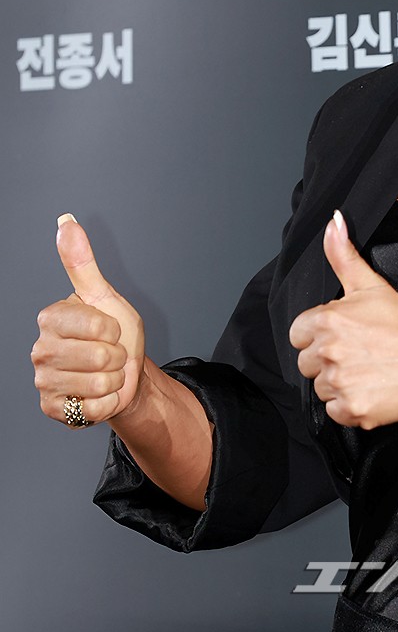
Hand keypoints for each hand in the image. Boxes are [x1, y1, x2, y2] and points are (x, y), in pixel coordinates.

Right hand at [32, 215, 145, 426]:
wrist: (123, 373)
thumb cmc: (114, 332)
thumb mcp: (103, 295)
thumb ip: (82, 262)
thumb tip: (65, 222)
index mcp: (50, 318)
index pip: (97, 325)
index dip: (114, 329)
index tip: (109, 329)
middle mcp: (40, 349)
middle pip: (99, 356)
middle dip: (116, 356)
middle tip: (110, 354)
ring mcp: (43, 381)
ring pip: (98, 383)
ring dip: (113, 379)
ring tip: (105, 372)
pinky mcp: (51, 409)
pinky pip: (94, 408)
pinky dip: (107, 402)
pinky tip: (98, 394)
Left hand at [289, 210, 397, 428]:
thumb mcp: (371, 284)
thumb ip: (343, 254)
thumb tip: (333, 221)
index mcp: (326, 321)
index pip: (299, 335)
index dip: (319, 336)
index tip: (345, 336)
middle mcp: (328, 352)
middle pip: (307, 364)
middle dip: (328, 361)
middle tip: (360, 354)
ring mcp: (339, 383)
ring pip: (321, 388)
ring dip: (340, 384)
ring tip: (368, 371)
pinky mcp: (351, 409)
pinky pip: (335, 412)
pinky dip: (350, 406)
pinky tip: (371, 389)